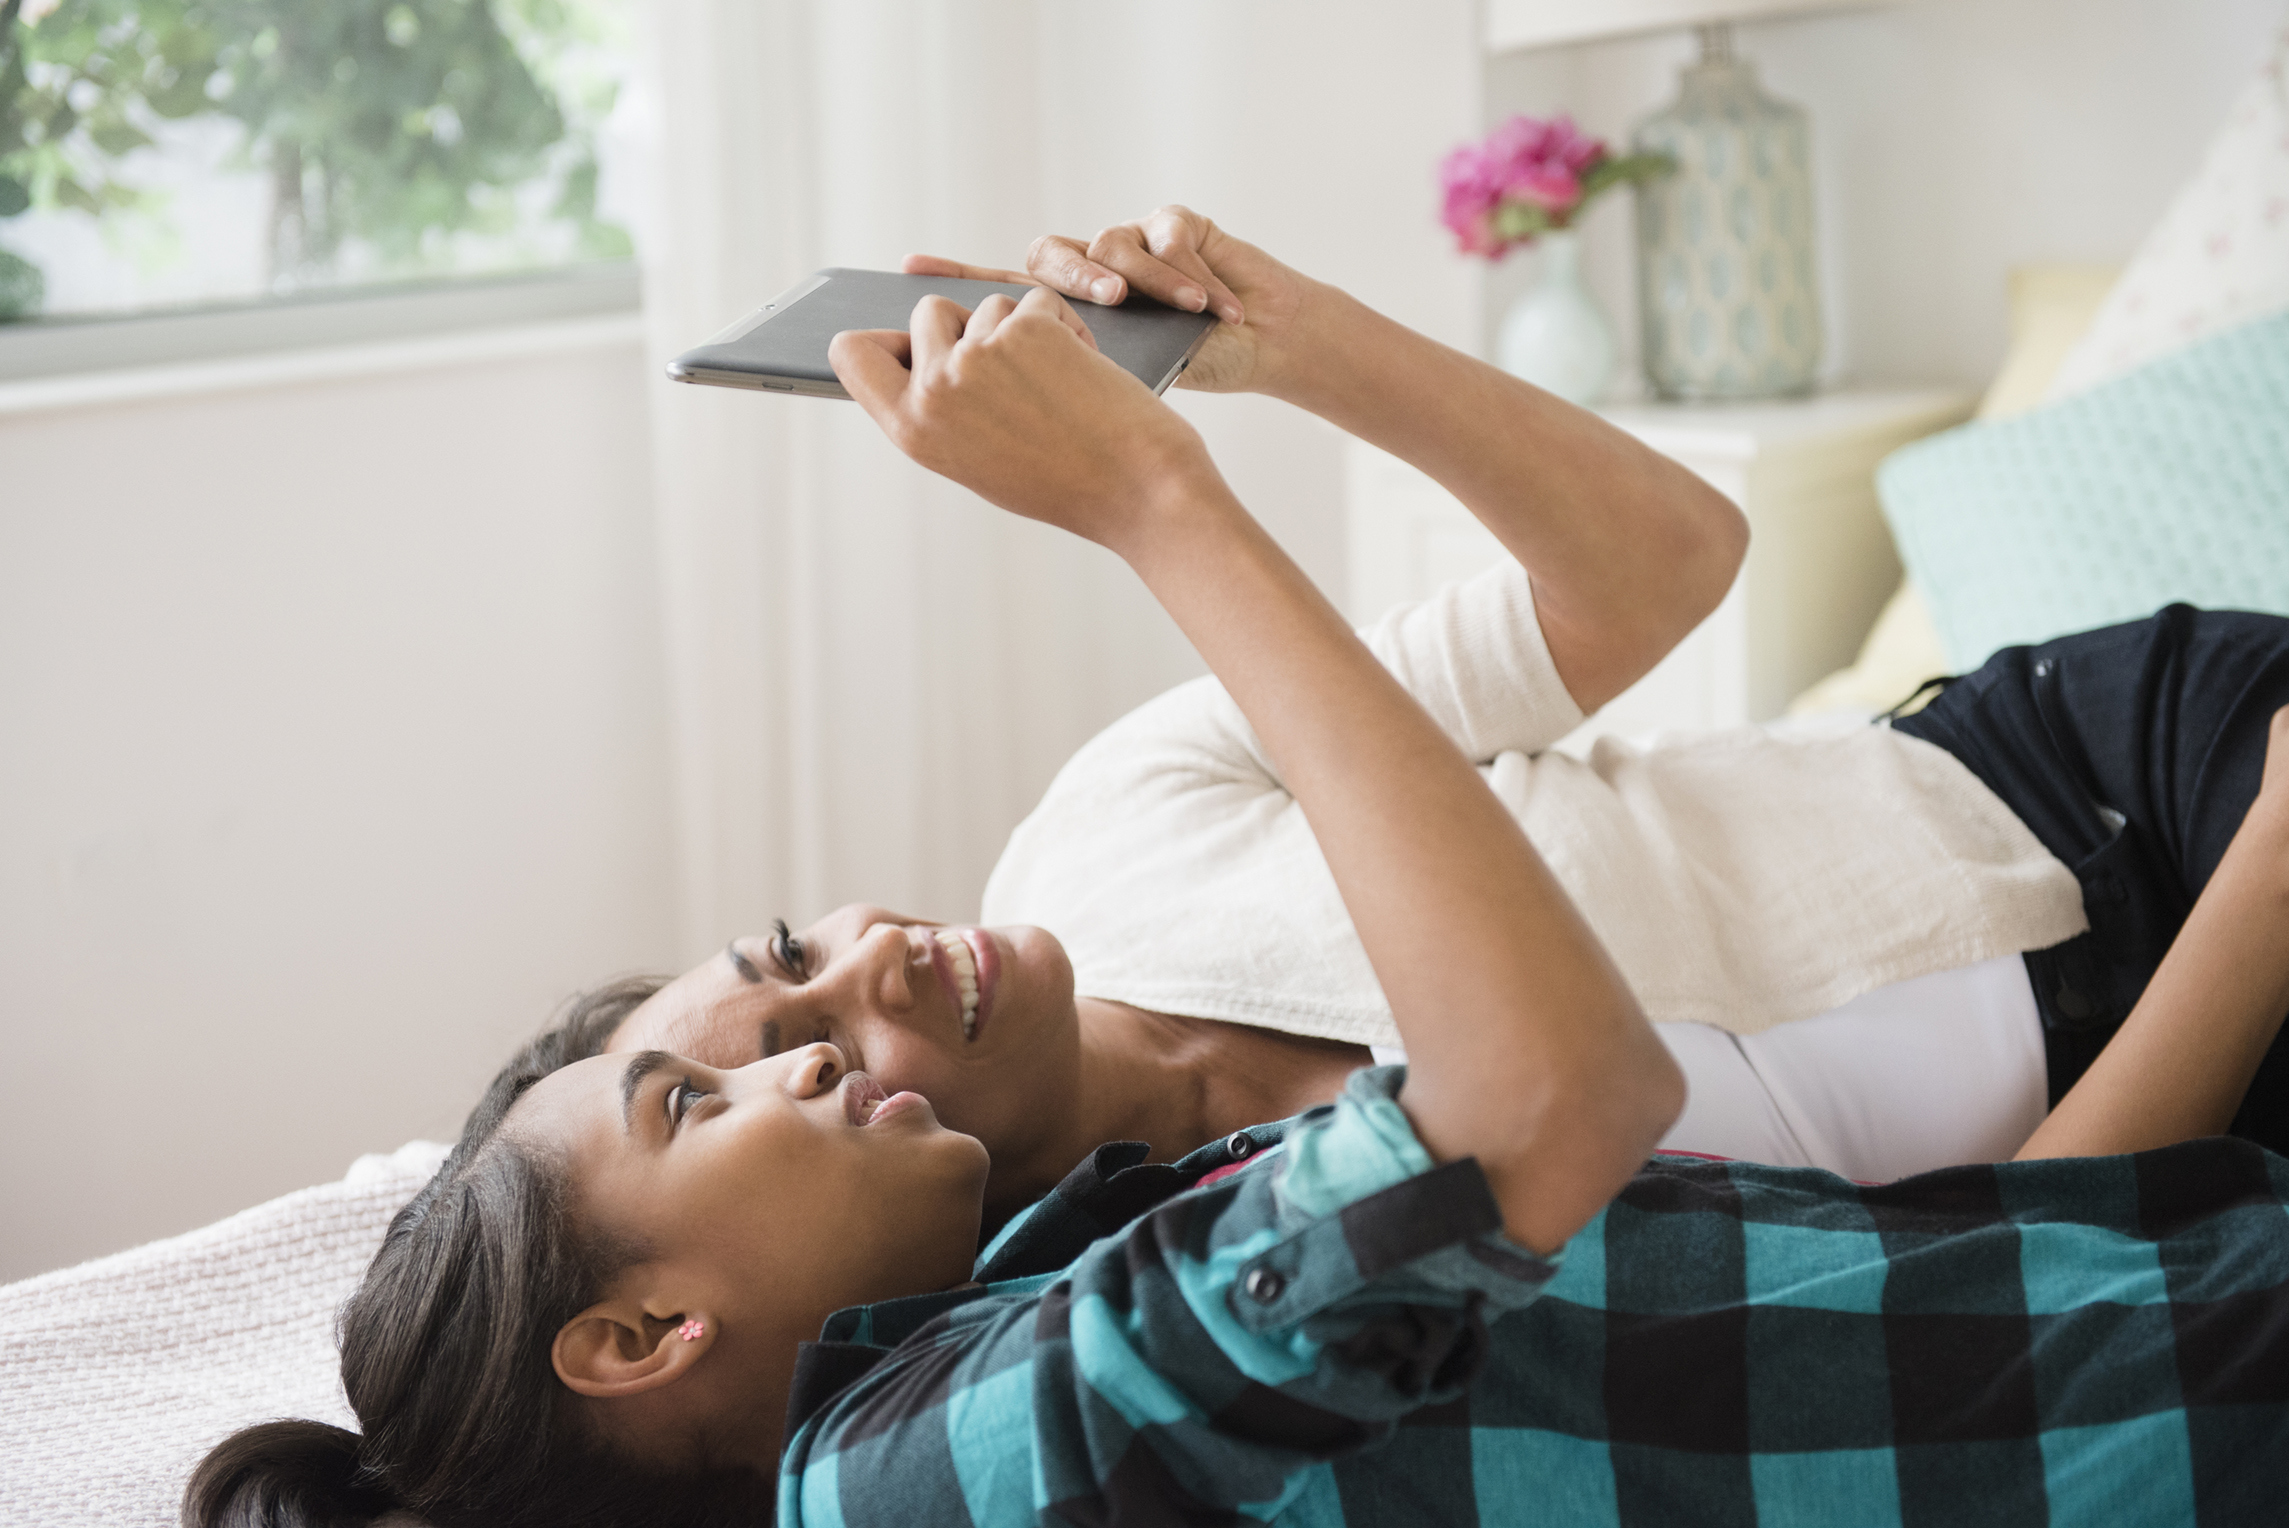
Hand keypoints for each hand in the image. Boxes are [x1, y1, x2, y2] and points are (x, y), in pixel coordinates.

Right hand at [829, 286, 1215, 551]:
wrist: (1139, 490)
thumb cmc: (1066, 482)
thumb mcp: (978, 457)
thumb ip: (940, 406)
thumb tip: (918, 347)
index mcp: (910, 430)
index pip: (851, 354)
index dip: (880, 340)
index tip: (902, 341)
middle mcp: (932, 391)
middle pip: (926, 312)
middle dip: (970, 324)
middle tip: (1014, 373)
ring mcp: (975, 355)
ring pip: (987, 303)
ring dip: (1024, 328)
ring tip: (1055, 384)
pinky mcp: (1024, 328)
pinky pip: (1033, 300)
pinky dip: (1063, 324)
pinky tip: (1082, 368)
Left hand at [901, 206, 1310, 394]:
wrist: (1259, 354)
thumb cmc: (1181, 384)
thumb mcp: (1107, 393)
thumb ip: (1054, 379)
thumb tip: (985, 389)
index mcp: (1061, 315)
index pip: (997, 290)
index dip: (956, 275)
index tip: (908, 269)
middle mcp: (1087, 271)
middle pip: (1048, 255)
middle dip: (1077, 281)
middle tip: (1110, 304)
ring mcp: (1127, 242)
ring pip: (1110, 243)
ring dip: (1156, 282)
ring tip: (1193, 311)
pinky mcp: (1175, 223)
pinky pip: (1166, 233)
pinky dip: (1195, 273)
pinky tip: (1219, 305)